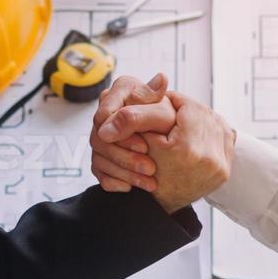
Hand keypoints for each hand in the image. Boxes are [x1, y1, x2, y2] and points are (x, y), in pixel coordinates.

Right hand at [89, 73, 170, 192]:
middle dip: (126, 156)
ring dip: (125, 172)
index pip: (104, 114)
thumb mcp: (163, 111)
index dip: (122, 133)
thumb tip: (112, 118)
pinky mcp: (102, 157)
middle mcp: (107, 112)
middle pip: (100, 139)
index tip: (144, 146)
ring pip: (99, 158)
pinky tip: (133, 187)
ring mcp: (102, 136)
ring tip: (149, 182)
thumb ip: (141, 108)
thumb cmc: (173, 119)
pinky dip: (116, 182)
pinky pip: (100, 173)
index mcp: (121, 91)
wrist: (177, 139)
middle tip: (150, 167)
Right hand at [132, 92, 232, 212]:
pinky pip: (224, 139)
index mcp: (188, 148)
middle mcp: (209, 157)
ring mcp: (220, 166)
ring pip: (216, 123)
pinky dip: (213, 132)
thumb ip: (144, 110)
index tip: (165, 100)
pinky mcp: (225, 171)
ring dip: (203, 118)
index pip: (185, 105)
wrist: (162, 203)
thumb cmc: (148, 171)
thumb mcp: (143, 139)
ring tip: (188, 120)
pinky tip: (200, 132)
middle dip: (189, 109)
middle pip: (203, 113)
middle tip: (176, 108)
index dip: (173, 100)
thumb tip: (158, 78)